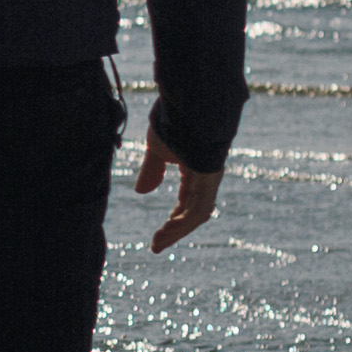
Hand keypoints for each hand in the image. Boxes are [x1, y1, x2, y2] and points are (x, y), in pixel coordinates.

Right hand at [136, 131, 219, 252]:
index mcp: (194, 170)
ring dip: (177, 231)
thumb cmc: (174, 123)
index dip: (173, 219)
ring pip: (196, 215)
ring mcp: (209, 180)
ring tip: (159, 242)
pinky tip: (168, 230)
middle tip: (156, 245)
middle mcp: (205, 178)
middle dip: (174, 231)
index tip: (157, 235)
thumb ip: (152, 171)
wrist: (189, 106)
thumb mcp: (157, 150)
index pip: (186, 201)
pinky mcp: (209, 180)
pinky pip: (198, 209)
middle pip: (192, 213)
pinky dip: (183, 222)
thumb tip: (141, 192)